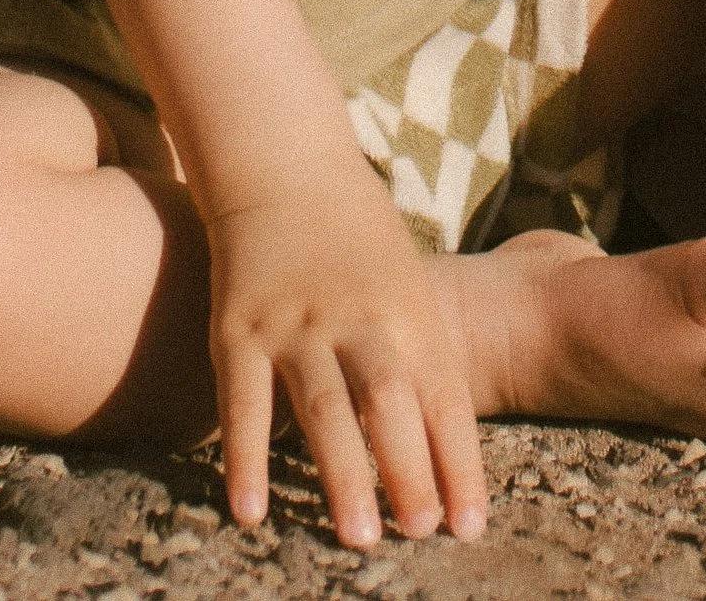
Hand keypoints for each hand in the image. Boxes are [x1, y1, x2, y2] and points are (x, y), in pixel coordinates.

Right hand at [207, 157, 485, 548]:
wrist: (285, 167)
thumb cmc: (360, 241)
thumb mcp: (408, 291)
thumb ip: (422, 365)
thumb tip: (441, 457)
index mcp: (409, 314)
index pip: (444, 400)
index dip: (458, 464)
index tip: (468, 526)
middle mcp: (358, 320)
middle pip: (391, 403)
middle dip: (409, 472)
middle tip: (419, 533)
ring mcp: (295, 325)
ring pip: (325, 406)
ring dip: (343, 475)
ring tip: (360, 537)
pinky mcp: (237, 329)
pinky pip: (242, 402)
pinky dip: (246, 459)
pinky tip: (251, 513)